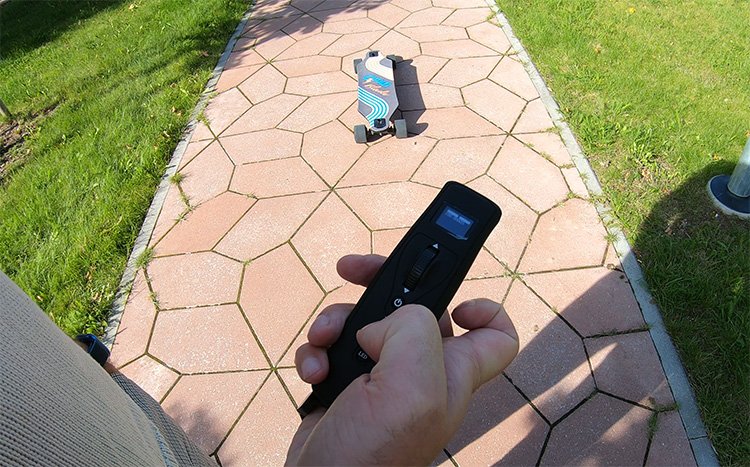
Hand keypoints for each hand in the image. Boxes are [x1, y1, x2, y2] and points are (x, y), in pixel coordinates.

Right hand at [286, 254, 518, 464]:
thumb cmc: (373, 457)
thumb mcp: (412, 388)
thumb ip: (414, 332)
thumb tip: (383, 324)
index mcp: (452, 370)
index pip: (496, 335)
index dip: (486, 310)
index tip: (457, 301)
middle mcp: (421, 371)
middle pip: (414, 308)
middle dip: (380, 286)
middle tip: (354, 269)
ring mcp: (383, 378)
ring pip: (366, 322)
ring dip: (337, 322)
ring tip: (324, 342)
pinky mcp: (348, 383)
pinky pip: (335, 347)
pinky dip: (318, 352)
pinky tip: (315, 373)